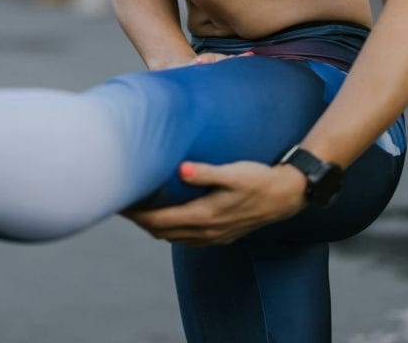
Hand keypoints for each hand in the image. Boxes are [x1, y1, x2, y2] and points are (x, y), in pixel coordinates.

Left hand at [124, 161, 306, 244]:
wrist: (286, 196)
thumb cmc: (258, 180)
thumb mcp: (234, 173)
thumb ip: (206, 172)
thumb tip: (181, 169)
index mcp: (204, 216)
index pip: (160, 220)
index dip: (138, 213)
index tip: (121, 202)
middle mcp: (206, 231)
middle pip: (162, 231)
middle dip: (140, 219)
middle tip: (122, 203)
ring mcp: (214, 236)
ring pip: (173, 237)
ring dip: (155, 226)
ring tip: (139, 209)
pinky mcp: (221, 235)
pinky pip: (187, 239)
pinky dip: (172, 230)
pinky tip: (169, 217)